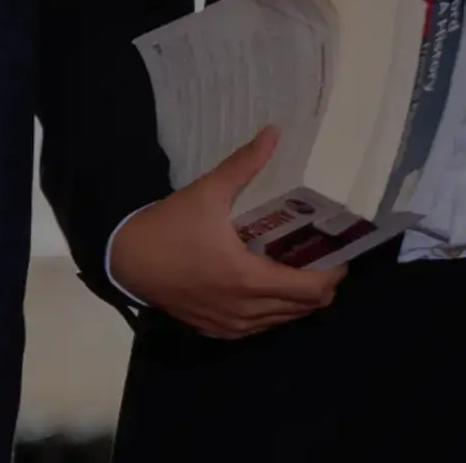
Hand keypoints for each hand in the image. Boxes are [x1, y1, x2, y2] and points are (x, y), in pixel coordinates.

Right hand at [108, 126, 347, 339]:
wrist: (126, 260)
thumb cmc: (169, 227)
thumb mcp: (207, 192)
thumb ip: (243, 165)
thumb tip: (273, 134)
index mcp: (250, 279)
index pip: (312, 290)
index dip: (334, 274)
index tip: (338, 253)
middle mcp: (247, 310)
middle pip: (304, 309)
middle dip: (319, 285)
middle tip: (318, 256)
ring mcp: (232, 325)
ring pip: (282, 321)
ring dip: (295, 300)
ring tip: (293, 268)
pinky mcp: (217, 331)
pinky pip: (259, 328)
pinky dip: (271, 312)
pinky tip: (263, 287)